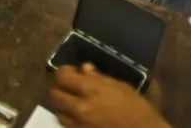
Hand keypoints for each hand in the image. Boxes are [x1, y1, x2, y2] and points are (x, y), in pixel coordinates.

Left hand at [49, 64, 168, 127]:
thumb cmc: (136, 108)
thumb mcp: (120, 86)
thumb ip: (98, 78)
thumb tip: (83, 68)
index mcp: (91, 91)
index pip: (62, 77)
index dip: (63, 72)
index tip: (72, 72)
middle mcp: (80, 108)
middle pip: (54, 95)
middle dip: (60, 89)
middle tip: (71, 88)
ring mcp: (79, 125)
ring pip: (58, 113)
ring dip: (63, 106)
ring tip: (75, 103)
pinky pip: (67, 126)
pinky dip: (70, 120)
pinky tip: (80, 117)